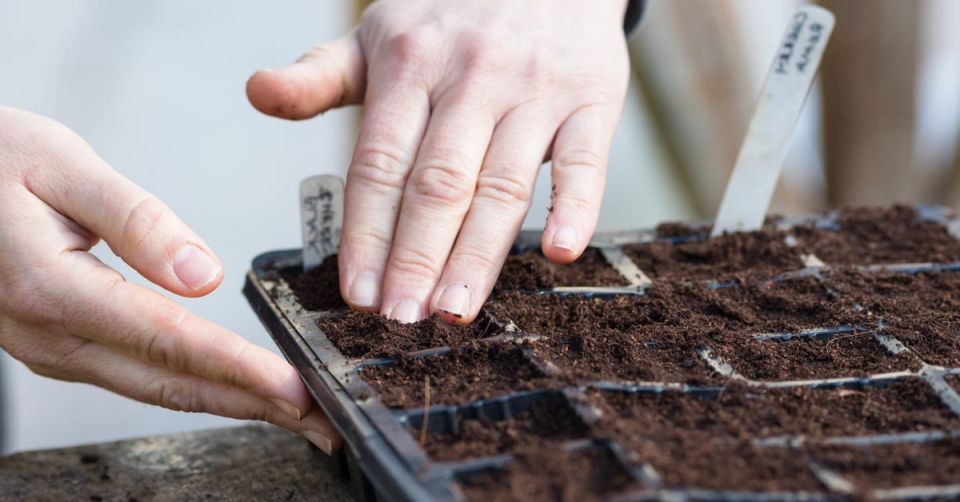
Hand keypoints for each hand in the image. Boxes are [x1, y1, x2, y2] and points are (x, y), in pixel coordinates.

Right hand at [0, 107, 338, 453]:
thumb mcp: (62, 165)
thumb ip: (135, 221)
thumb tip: (203, 275)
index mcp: (52, 288)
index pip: (169, 340)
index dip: (239, 368)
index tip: (295, 389)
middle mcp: (50, 335)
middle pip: (172, 384)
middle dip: (254, 407)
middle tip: (321, 423)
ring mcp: (52, 348)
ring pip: (157, 388)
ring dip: (232, 404)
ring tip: (294, 415)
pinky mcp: (61, 343)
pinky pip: (138, 375)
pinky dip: (196, 386)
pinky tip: (232, 388)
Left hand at [247, 0, 629, 322]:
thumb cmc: (454, 17)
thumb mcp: (379, 35)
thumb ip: (319, 75)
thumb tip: (256, 93)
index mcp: (410, 65)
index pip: (379, 165)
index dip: (367, 234)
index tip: (358, 294)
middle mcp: (471, 77)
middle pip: (437, 184)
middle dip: (416, 258)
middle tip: (402, 319)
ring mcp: (534, 90)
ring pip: (501, 184)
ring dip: (478, 254)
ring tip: (456, 310)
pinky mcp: (593, 98)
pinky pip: (583, 160)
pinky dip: (575, 207)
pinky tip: (559, 253)